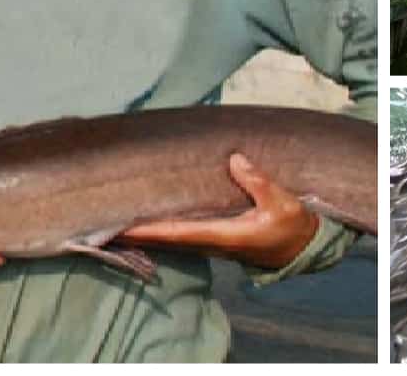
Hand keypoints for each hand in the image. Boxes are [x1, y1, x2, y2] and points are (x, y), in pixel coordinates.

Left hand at [116, 153, 319, 269]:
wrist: (304, 247)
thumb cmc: (293, 224)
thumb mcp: (283, 201)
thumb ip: (258, 181)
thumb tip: (234, 158)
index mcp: (224, 235)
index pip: (177, 232)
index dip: (148, 229)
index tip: (120, 224)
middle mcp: (212, 242)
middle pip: (166, 237)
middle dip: (136, 230)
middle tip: (102, 218)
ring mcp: (213, 242)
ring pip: (171, 237)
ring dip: (145, 229)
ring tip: (117, 215)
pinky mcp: (216, 237)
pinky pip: (182, 233)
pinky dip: (161, 226)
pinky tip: (149, 215)